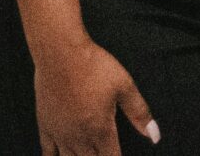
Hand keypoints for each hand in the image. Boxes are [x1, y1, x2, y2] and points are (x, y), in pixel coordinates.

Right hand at [30, 35, 156, 155]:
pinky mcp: (45, 126)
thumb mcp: (124, 86)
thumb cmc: (93, 66)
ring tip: (88, 154)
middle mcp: (79, 137)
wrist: (61, 53)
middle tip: (104, 152)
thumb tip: (154, 135)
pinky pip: (47, 153)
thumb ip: (139, 113)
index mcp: (101, 129)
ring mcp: (60, 134)